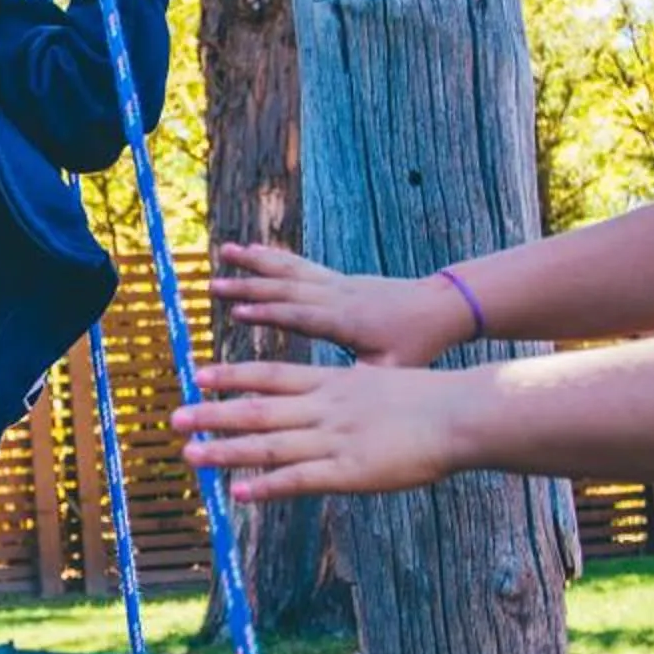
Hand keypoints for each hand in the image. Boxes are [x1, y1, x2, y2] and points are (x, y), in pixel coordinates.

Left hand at [176, 360, 472, 500]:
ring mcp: (334, 439)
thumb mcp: (381, 384)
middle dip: (213, 414)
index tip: (200, 375)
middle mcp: (325, 408)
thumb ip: (351, 394)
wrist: (463, 412)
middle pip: (258, 410)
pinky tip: (240, 491)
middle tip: (175, 417)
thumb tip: (334, 400)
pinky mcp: (350, 470)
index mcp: (333, 384)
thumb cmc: (432, 401)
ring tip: (189, 454)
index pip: (272, 376)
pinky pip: (301, 478)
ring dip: (226, 450)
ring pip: (269, 444)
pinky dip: (268, 485)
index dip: (233, 377)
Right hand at [213, 242, 473, 366]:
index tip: (237, 311)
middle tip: (213, 285)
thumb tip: (334, 402)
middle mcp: (338, 297)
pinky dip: (274, 258)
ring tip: (225, 252)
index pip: (302, 316)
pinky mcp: (338, 279)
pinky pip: (300, 265)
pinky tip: (252, 251)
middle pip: (286, 289)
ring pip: (289, 270)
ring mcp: (337, 284)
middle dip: (248, 287)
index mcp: (347, 322)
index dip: (270, 314)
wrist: (440, 307)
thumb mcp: (394, 369)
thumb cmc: (418, 344)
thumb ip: (362, 380)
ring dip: (255, 263)